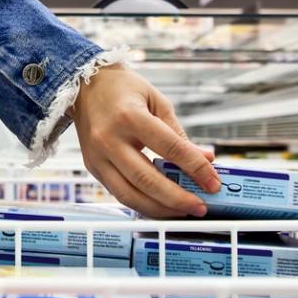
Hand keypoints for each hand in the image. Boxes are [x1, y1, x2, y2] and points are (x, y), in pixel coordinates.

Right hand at [73, 65, 219, 217]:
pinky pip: (119, 193)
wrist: (84, 85)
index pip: (170, 148)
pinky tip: (161, 205)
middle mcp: (109, 139)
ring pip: (129, 195)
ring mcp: (97, 156)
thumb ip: (179, 134)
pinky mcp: (92, 167)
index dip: (195, 168)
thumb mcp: (157, 102)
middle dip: (178, 198)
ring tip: (183, 211)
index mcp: (129, 117)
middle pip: (147, 179)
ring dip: (159, 209)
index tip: (213, 183)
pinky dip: (142, 204)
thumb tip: (205, 159)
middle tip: (200, 207)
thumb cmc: (123, 89)